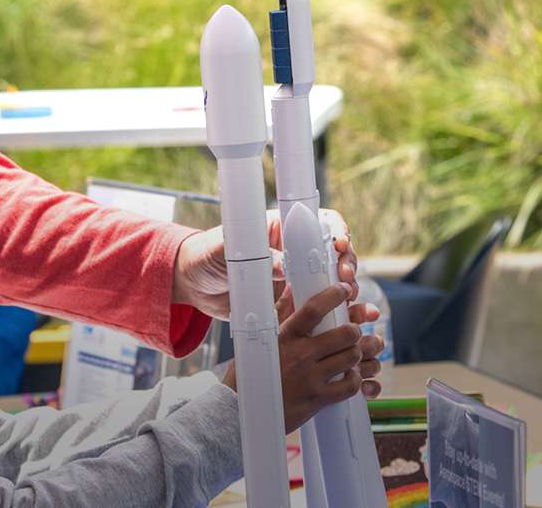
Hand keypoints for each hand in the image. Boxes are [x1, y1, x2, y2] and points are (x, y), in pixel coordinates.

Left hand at [173, 209, 372, 324]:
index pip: (320, 223)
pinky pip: (317, 306)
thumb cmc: (207, 255)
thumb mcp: (227, 250)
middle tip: (345, 278)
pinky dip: (334, 312)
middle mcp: (294, 252)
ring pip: (332, 280)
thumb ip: (256, 256)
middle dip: (347, 263)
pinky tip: (345, 319)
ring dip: (346, 289)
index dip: (337, 231)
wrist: (193, 285)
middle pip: (334, 253)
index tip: (340, 246)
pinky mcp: (289, 302)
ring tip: (348, 299)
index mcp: (282, 229)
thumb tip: (284, 266)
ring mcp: (294, 277)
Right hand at [224, 283, 382, 432]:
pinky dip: (356, 379)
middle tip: (356, 332)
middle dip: (356, 330)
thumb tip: (291, 287)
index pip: (314, 308)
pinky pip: (349, 386)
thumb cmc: (250, 372)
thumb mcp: (260, 339)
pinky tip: (351, 375)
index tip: (345, 290)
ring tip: (361, 352)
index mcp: (285, 337)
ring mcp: (310, 378)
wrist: (238, 411)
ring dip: (362, 354)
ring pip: (351, 358)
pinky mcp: (316, 400)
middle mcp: (300, 355)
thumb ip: (280, 313)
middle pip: (344, 334)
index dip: (334, 296)